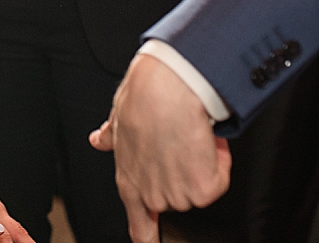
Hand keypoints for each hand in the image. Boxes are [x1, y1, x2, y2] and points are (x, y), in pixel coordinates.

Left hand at [89, 53, 231, 242]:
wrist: (167, 89)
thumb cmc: (142, 100)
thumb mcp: (118, 121)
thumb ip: (111, 139)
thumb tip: (99, 140)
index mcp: (129, 183)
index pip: (139, 225)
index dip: (146, 236)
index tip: (149, 242)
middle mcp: (152, 194)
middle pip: (176, 198)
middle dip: (182, 173)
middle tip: (177, 144)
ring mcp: (178, 195)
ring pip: (198, 187)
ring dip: (201, 164)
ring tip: (188, 135)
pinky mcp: (202, 189)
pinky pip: (219, 179)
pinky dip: (219, 160)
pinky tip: (204, 140)